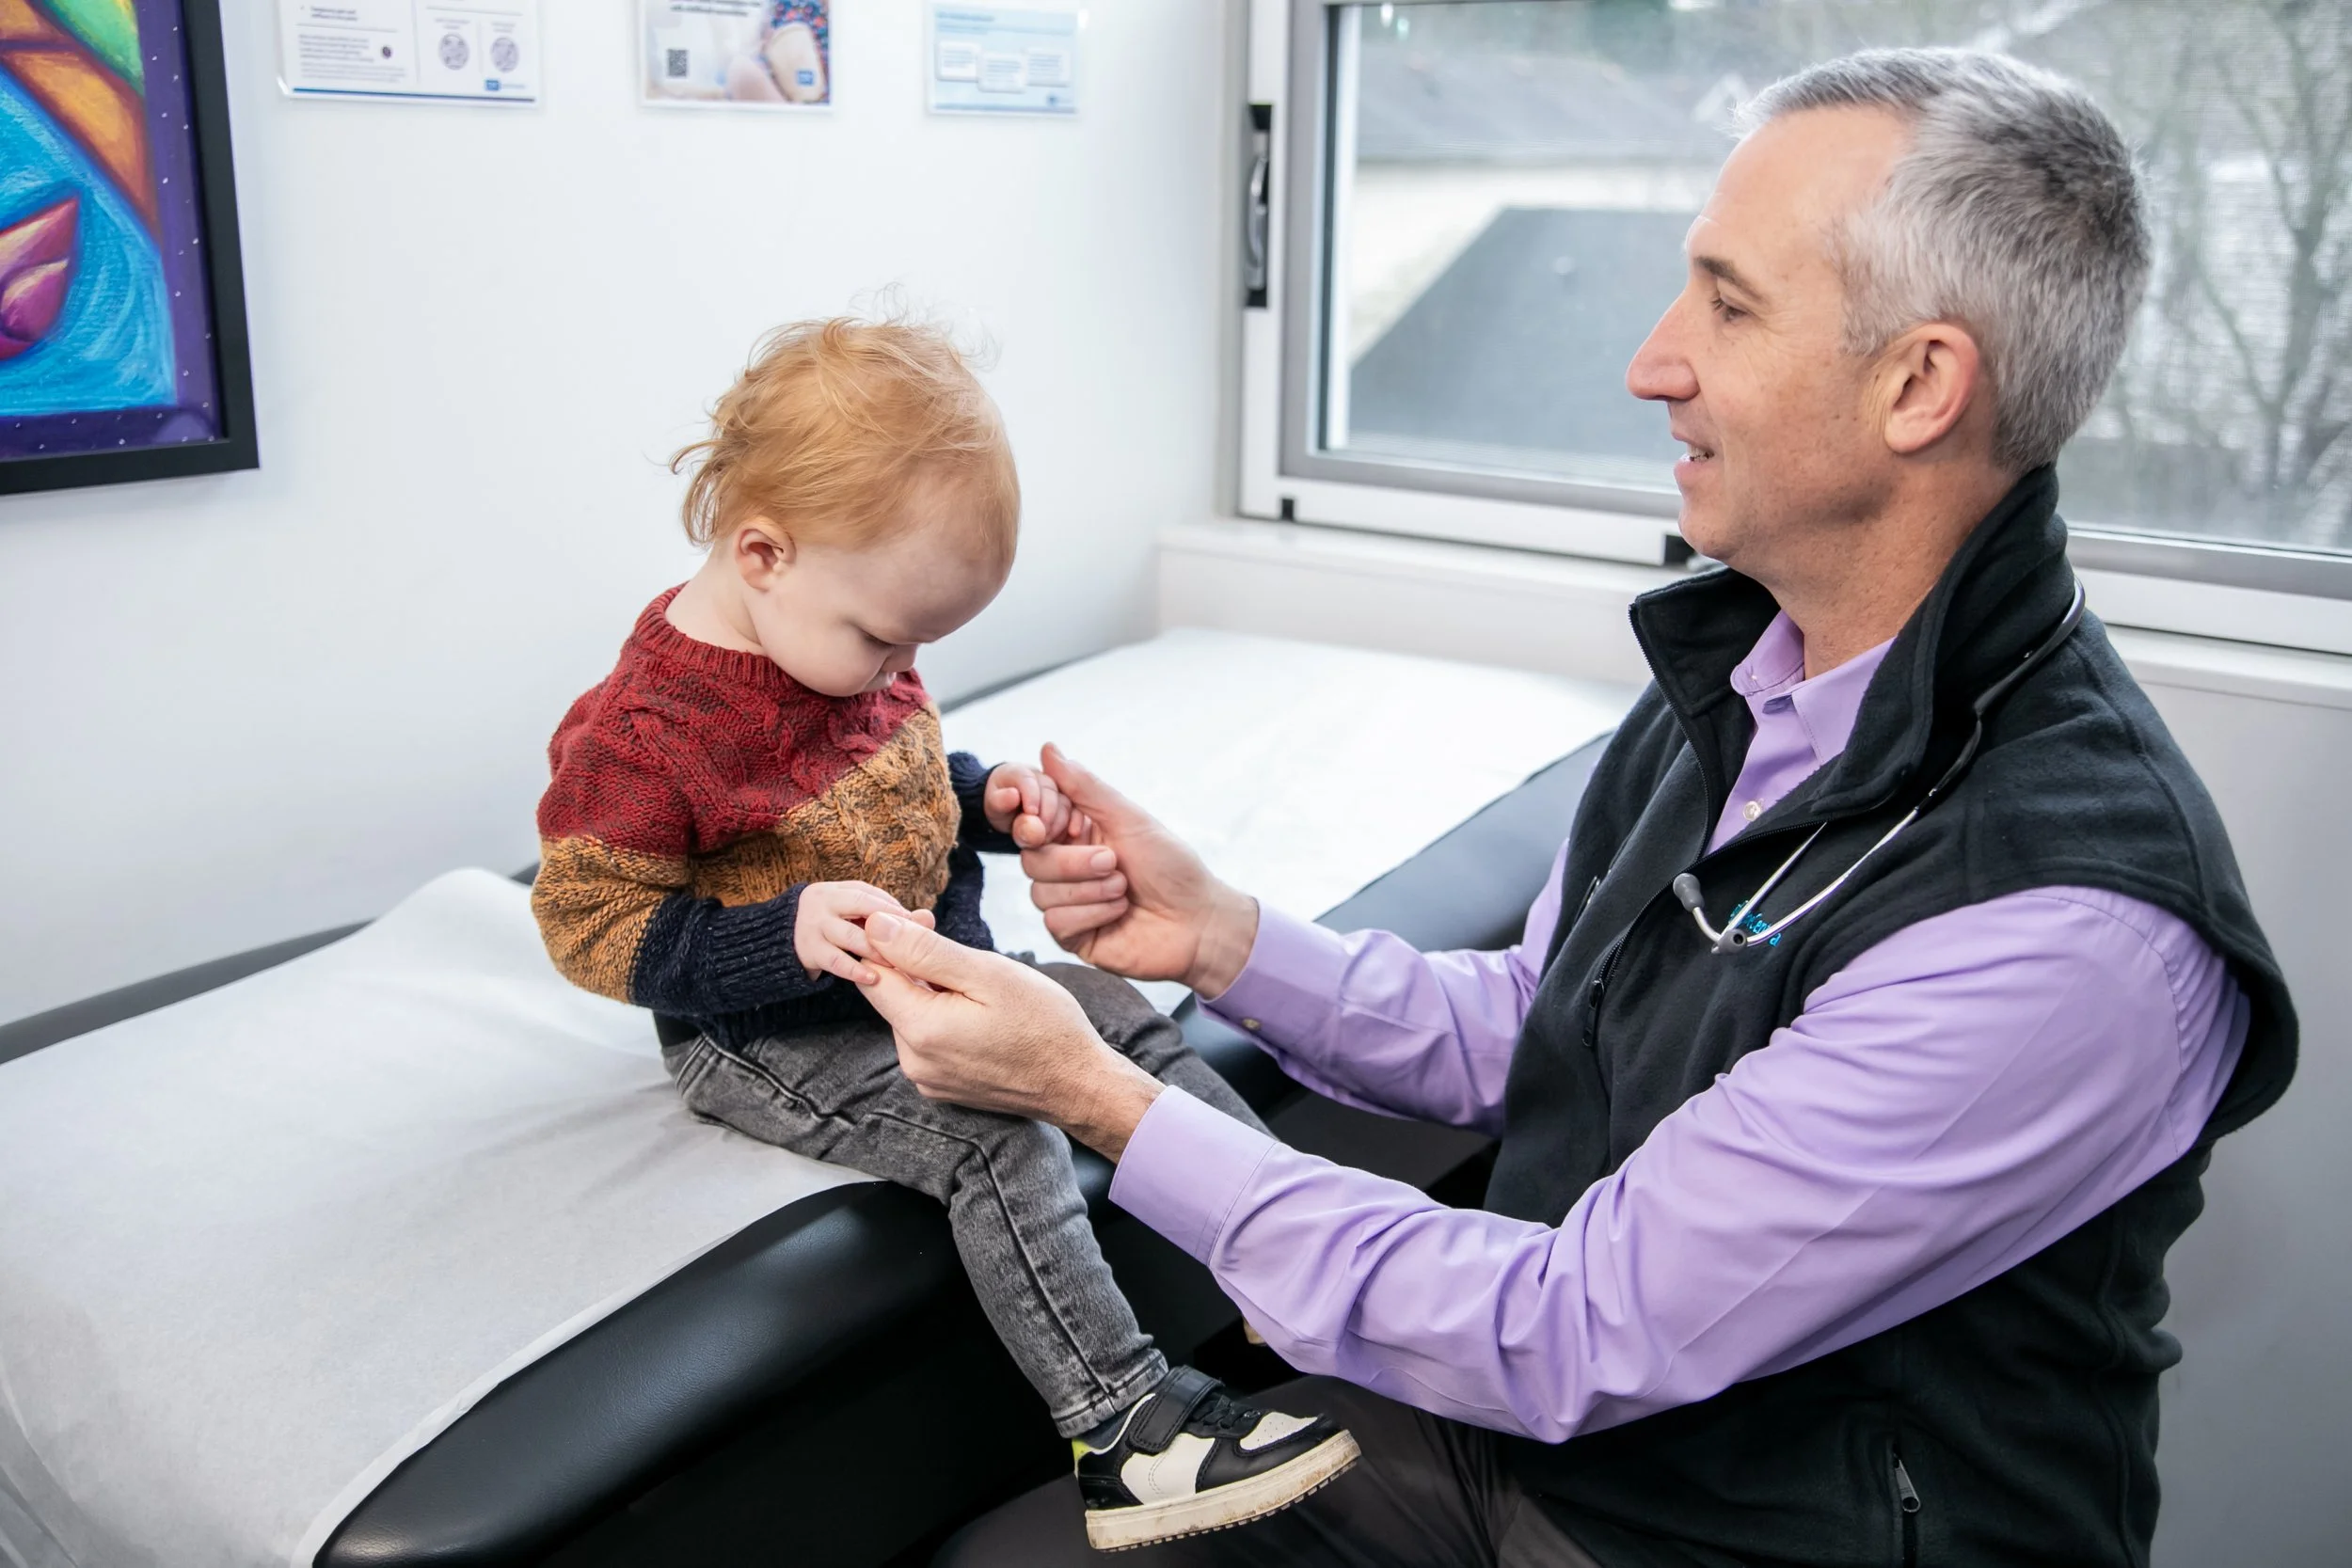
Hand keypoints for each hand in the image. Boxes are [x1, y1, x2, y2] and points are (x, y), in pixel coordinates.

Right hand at [793, 881, 934, 984]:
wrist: (777, 945)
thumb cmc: (830, 930)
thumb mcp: (853, 917)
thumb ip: (886, 917)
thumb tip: (928, 917)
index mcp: (837, 890)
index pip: (872, 894)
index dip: (895, 909)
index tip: (918, 924)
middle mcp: (823, 901)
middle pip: (862, 907)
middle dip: (889, 924)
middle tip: (915, 941)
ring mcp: (813, 925)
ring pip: (851, 936)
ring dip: (877, 950)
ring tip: (898, 964)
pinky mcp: (808, 950)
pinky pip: (836, 961)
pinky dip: (856, 970)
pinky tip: (874, 978)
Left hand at [857, 912, 1162, 1157]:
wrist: (1079, 1085)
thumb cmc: (1044, 1024)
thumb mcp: (988, 974)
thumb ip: (925, 951)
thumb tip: (875, 927)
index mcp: (920, 1031)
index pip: (872, 974)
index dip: (889, 939)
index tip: (925, 920)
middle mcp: (913, 1061)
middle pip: (892, 996)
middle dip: (916, 964)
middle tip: (961, 947)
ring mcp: (927, 1078)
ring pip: (911, 1016)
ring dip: (933, 991)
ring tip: (979, 985)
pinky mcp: (943, 1086)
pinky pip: (929, 1039)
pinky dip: (945, 1017)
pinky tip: (982, 1013)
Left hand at [984, 761, 1084, 849]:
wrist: (1011, 809)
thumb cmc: (1001, 806)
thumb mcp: (995, 806)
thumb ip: (1001, 802)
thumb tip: (1013, 795)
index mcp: (1020, 773)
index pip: (1027, 779)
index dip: (1031, 795)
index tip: (1031, 813)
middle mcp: (1042, 777)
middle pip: (1050, 790)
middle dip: (1046, 812)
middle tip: (1039, 833)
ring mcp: (1058, 790)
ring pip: (1066, 800)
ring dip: (1059, 820)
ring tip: (1047, 839)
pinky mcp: (1070, 802)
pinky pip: (1078, 809)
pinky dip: (1077, 820)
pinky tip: (1072, 833)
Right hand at [1019, 745, 1258, 996]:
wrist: (1198, 921)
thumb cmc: (1171, 866)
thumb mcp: (1128, 819)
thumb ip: (1085, 787)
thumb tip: (1048, 748)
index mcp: (1078, 835)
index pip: (1033, 823)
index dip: (1040, 822)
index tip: (1067, 823)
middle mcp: (1067, 867)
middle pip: (1032, 859)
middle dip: (1073, 862)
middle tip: (1113, 861)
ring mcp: (1068, 902)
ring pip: (1040, 893)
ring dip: (1088, 889)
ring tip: (1124, 888)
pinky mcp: (1074, 935)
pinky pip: (1056, 923)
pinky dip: (1091, 914)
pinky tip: (1119, 912)